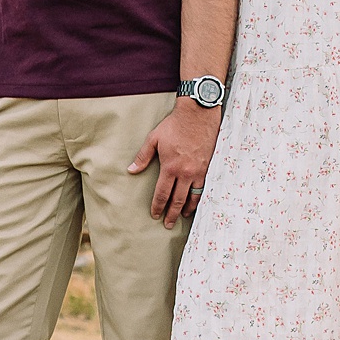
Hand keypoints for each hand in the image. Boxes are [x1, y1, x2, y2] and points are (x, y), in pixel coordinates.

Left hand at [128, 96, 221, 226]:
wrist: (198, 115)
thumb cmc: (174, 125)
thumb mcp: (154, 138)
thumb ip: (143, 156)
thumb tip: (131, 170)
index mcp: (170, 167)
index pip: (162, 194)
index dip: (158, 206)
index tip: (155, 215)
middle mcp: (185, 173)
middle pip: (177, 200)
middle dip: (172, 214)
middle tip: (168, 225)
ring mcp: (198, 171)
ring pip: (193, 197)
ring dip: (187, 208)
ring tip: (182, 216)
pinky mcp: (207, 167)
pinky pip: (203, 188)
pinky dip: (199, 197)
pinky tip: (196, 201)